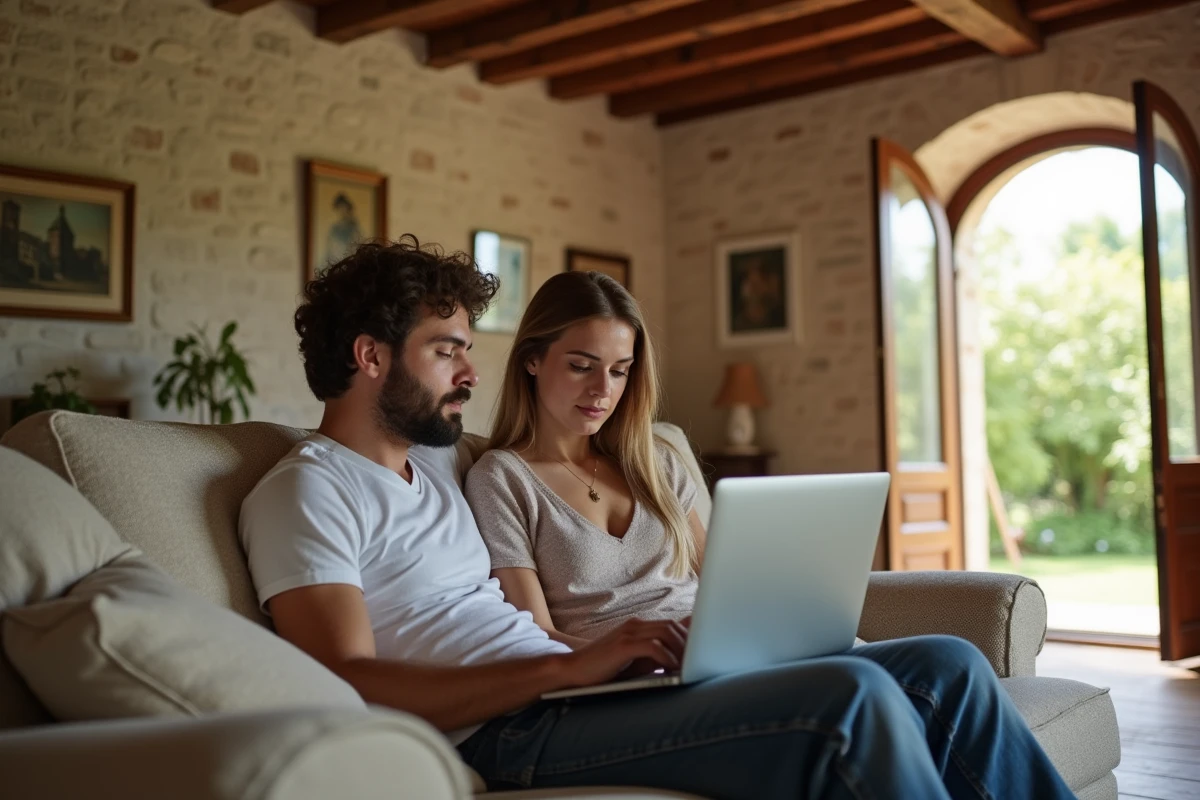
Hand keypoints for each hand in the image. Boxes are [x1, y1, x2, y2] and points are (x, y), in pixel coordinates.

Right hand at [558, 619, 688, 687]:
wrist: (573, 671)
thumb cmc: (606, 670)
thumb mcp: (636, 661)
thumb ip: (658, 653)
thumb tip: (684, 652)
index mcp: (639, 626)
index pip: (674, 625)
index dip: (690, 638)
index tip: (701, 654)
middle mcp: (635, 625)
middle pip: (674, 626)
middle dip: (689, 645)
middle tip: (698, 664)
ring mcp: (628, 633)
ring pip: (666, 633)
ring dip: (681, 651)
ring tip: (687, 668)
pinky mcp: (622, 645)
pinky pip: (652, 646)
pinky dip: (666, 657)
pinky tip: (671, 669)